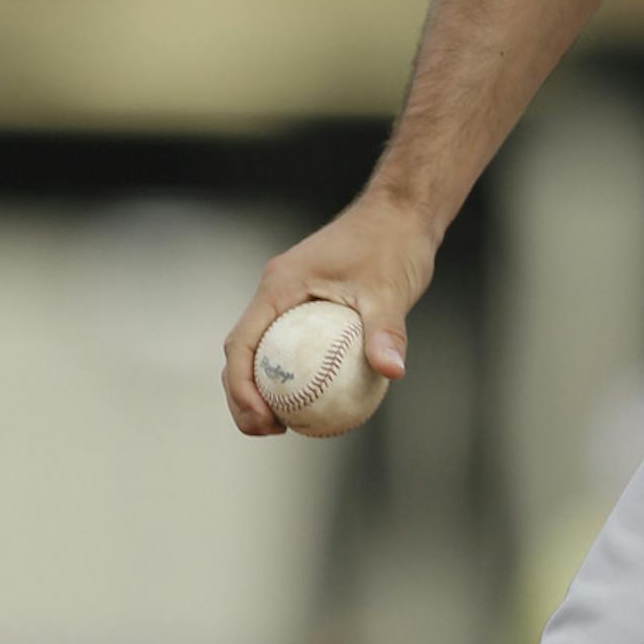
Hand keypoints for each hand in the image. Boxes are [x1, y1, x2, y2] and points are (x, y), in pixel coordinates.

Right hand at [222, 190, 438, 438]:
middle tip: (270, 431)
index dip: (241, 387)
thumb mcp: (391, 289)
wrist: (402, 213)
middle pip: (242, 353)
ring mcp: (289, 297)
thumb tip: (393, 371)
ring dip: (263, 389)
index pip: (241, 342)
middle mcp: (276, 292)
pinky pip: (290, 345)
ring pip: (262, 350)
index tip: (262, 419)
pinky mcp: (307, 304)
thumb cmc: (394, 243)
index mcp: (279, 286)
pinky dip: (294, 374)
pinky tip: (319, 403)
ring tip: (286, 425)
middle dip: (243, 397)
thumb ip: (386, 331)